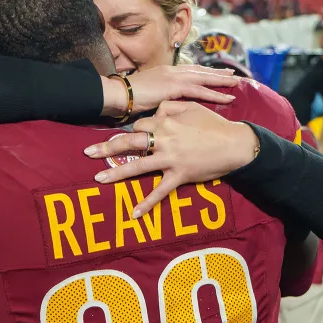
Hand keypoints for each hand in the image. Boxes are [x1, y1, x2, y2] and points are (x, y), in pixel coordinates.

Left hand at [84, 101, 259, 217]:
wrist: (235, 145)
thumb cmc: (215, 125)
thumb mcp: (192, 108)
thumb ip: (171, 107)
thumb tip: (157, 110)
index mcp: (165, 122)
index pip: (140, 125)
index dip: (133, 130)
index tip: (130, 136)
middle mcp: (163, 140)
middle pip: (129, 142)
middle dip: (106, 148)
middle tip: (87, 153)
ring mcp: (169, 159)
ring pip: (138, 166)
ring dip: (116, 174)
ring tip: (98, 179)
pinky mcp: (179, 176)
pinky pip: (160, 192)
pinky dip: (147, 204)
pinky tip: (134, 214)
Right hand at [101, 64, 239, 116]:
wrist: (118, 95)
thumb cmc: (128, 99)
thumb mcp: (147, 96)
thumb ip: (159, 97)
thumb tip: (166, 106)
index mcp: (165, 72)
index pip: (189, 71)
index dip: (204, 73)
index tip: (216, 73)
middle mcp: (172, 71)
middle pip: (200, 71)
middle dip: (217, 73)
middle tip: (233, 75)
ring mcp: (174, 78)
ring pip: (203, 78)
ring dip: (221, 81)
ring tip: (236, 83)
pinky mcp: (174, 87)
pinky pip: (199, 90)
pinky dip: (214, 94)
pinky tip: (226, 97)